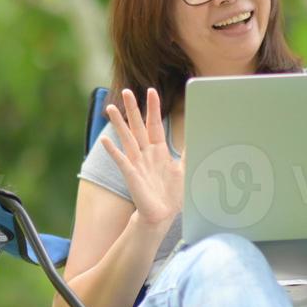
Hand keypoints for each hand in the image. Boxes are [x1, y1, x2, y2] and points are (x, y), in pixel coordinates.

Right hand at [99, 87, 183, 227]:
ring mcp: (136, 163)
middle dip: (133, 109)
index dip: (153, 108)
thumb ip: (189, 152)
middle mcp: (145, 153)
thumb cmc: (172, 194)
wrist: (161, 215)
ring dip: (119, 123)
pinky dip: (112, 150)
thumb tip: (201, 135)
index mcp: (158, 150)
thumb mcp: (185, 169)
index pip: (155, 124)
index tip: (151, 91)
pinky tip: (104, 140)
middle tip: (127, 91)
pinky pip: (120, 160)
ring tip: (111, 108)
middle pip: (138, 126)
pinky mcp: (131, 174)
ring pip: (127, 138)